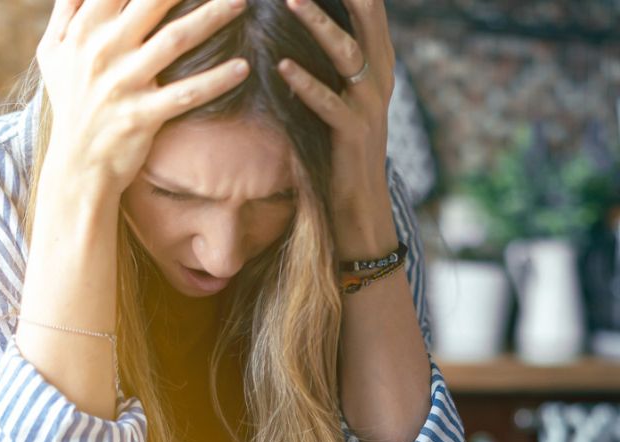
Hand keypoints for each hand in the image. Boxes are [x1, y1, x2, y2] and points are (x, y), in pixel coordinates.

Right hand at [35, 0, 248, 193]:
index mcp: (86, 29)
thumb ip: (67, 11)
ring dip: (212, 17)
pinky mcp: (143, 116)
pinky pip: (187, 94)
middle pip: (154, 0)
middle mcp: (104, 50)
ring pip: (176, 40)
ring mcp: (124, 83)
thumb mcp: (54, 54)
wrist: (77, 165)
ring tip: (240, 3)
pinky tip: (242, 67)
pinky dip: (216, 80)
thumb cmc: (70, 104)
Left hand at [277, 0, 397, 257]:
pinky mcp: (353, 133)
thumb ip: (333, 66)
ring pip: (347, 54)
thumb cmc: (342, 148)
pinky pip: (328, 103)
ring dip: (319, 24)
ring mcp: (369, 106)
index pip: (369, 12)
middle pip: (366, 20)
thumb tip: (301, 32)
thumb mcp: (342, 99)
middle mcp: (379, 79)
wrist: (360, 203)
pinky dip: (305, 84)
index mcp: (378, 66)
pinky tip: (282, 66)